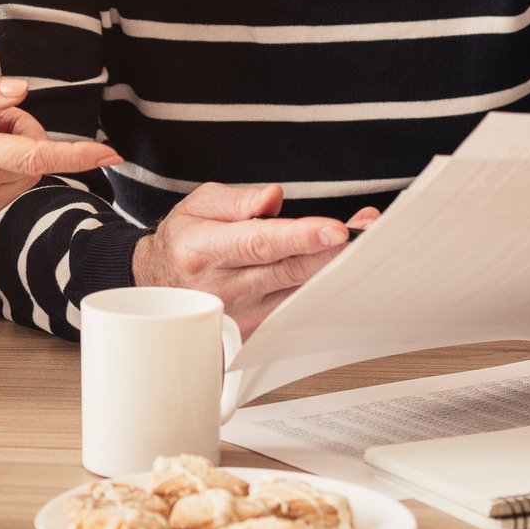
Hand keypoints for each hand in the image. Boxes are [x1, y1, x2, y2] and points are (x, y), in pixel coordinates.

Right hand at [131, 183, 378, 333]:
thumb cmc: (184, 242)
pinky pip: (297, 310)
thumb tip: (273, 198)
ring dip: (336, 269)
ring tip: (365, 241)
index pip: (260, 243)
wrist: (160, 286)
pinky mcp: (254, 331)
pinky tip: (343, 271)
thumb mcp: (199, 205)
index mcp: (204, 250)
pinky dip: (323, 289)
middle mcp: (222, 287)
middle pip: (289, 270)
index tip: (336, 229)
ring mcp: (240, 314)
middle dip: (333, 250)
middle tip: (369, 232)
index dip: (301, 236)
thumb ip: (238, 200)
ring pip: (300, 293)